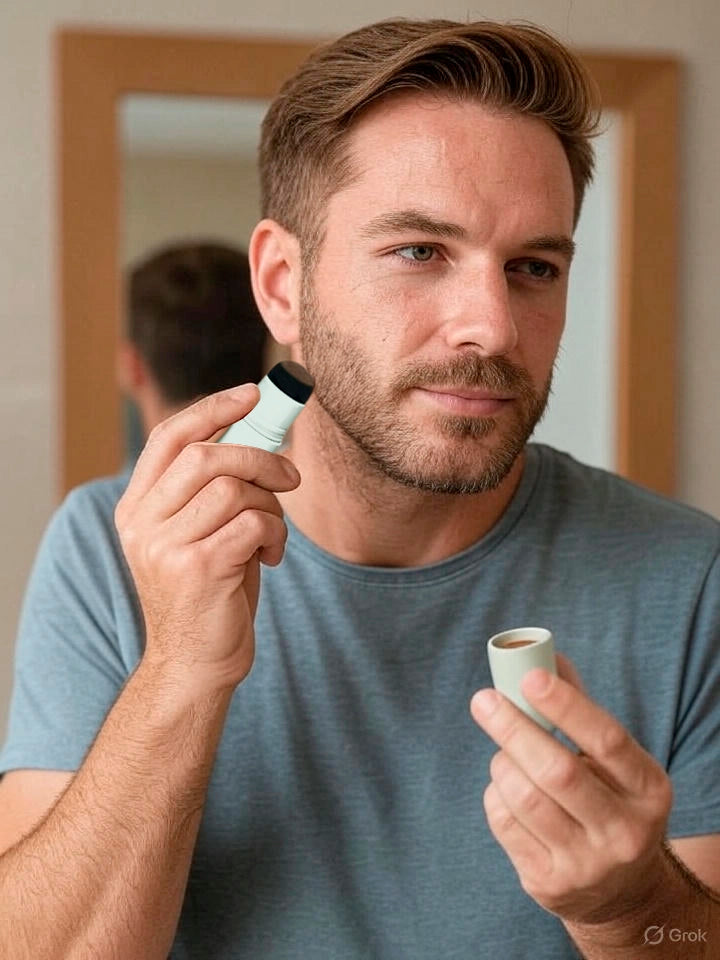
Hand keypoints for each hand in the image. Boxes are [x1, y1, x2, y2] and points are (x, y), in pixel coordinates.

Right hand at [115, 384, 300, 690]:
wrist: (194, 665)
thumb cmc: (208, 593)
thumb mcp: (200, 534)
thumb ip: (215, 489)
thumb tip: (261, 433)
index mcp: (137, 508)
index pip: (169, 437)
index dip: (214, 408)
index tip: (254, 394)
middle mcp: (142, 523)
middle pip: (207, 456)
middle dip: (261, 457)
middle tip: (289, 477)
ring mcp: (165, 545)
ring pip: (235, 489)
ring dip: (272, 506)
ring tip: (273, 534)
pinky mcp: (198, 568)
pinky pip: (254, 523)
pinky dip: (276, 534)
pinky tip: (271, 557)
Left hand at [470, 654, 672, 926]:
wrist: (621, 891)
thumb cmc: (609, 802)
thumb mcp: (615, 765)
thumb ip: (581, 712)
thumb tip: (545, 657)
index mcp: (649, 790)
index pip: (607, 739)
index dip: (567, 706)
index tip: (530, 677)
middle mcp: (624, 832)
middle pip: (557, 771)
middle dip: (513, 728)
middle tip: (483, 700)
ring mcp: (587, 864)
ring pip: (524, 797)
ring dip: (502, 763)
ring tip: (503, 752)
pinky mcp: (550, 883)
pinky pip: (504, 823)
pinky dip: (495, 794)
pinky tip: (505, 788)